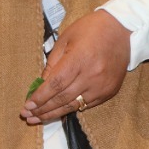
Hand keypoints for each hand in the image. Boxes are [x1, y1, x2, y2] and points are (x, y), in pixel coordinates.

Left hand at [21, 9, 128, 123]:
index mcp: (79, 59)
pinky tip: (58, 112)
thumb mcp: (66, 39)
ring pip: (74, 106)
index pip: (55, 84)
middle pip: (63, 98)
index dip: (40, 97)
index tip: (27, 106)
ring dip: (54, 114)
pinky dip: (71, 109)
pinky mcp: (109, 92)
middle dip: (43, 109)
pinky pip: (86, 105)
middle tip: (27, 116)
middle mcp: (92, 76)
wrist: (122, 30)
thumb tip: (41, 84)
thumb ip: (53, 62)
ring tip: (38, 119)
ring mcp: (102, 86)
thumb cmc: (90, 30)